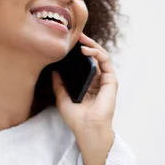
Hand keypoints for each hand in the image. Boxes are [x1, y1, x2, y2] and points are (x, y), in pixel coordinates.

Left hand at [52, 33, 117, 164]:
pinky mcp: (111, 81)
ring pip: (101, 56)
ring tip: (80, 38)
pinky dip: (97, 52)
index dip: (78, 53)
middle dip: (85, 44)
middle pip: (93, 57)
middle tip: (74, 35)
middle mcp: (98, 81)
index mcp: (89, 85)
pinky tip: (86, 49)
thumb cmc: (77, 119)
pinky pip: (106, 61)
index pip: (85, 63)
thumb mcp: (62, 99)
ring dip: (91, 44)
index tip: (67, 43)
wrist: (87, 130)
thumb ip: (59, 85)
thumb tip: (53, 71)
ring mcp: (106, 80)